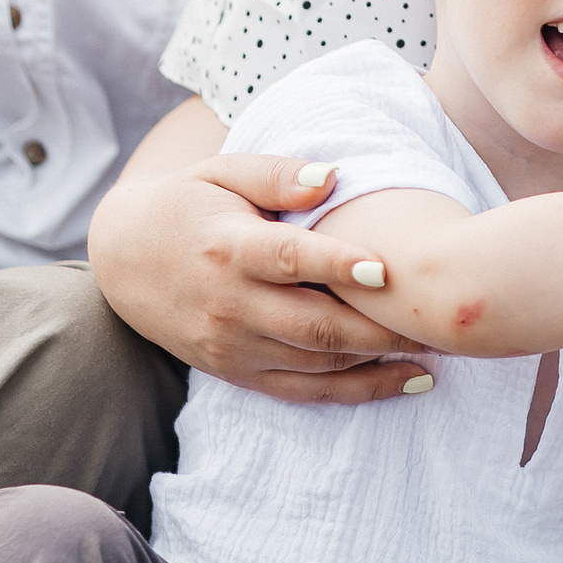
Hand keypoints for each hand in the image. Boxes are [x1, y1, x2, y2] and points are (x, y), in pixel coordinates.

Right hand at [88, 152, 431, 402]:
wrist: (122, 257)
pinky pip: (304, 391)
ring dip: (380, 360)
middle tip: (440, 320)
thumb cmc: (186, 202)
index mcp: (229, 248)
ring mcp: (233, 346)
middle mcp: (230, 304)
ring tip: (440, 349)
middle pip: (314, 325)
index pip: (289, 260)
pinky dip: (358, 390)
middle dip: (381, 328)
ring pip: (317, 363)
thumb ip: (277, 174)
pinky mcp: (236, 372)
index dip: (336, 264)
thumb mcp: (222, 171)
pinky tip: (407, 381)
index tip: (384, 265)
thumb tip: (332, 177)